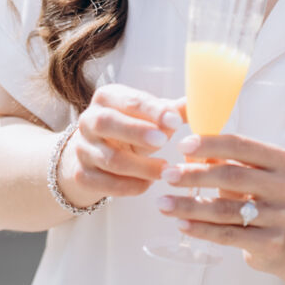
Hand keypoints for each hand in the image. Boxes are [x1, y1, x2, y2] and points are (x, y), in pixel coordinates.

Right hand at [58, 84, 180, 207]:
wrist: (94, 154)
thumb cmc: (130, 129)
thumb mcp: (149, 116)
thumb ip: (173, 110)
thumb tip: (203, 102)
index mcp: (108, 98)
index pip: (130, 100)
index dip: (153, 110)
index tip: (176, 121)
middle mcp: (89, 120)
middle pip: (107, 123)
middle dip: (137, 132)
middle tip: (164, 141)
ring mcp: (82, 149)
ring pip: (109, 158)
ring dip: (141, 166)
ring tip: (165, 169)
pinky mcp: (81, 175)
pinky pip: (105, 184)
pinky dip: (130, 186)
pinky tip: (148, 184)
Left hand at [161, 132, 284, 274]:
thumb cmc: (261, 199)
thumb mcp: (250, 174)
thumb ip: (224, 161)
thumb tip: (187, 151)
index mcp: (281, 161)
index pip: (241, 146)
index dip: (209, 144)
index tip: (181, 146)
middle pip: (233, 176)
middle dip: (195, 175)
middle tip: (167, 175)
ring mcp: (280, 217)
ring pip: (226, 210)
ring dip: (190, 206)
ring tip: (163, 203)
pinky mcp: (271, 243)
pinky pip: (228, 235)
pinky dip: (201, 229)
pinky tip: (181, 224)